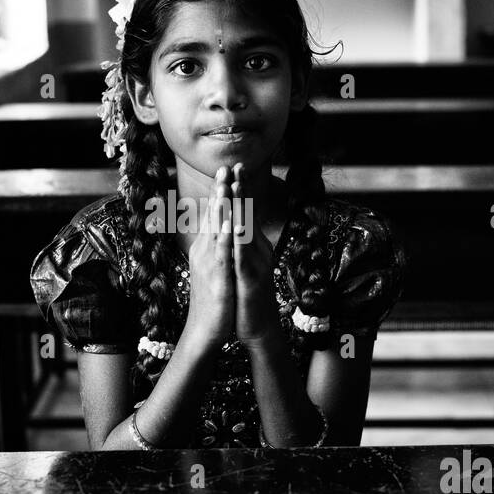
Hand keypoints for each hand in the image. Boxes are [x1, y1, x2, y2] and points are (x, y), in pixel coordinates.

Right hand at [183, 167, 235, 350]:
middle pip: (213, 216)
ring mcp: (210, 263)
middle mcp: (205, 251)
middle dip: (220, 190)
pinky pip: (222, 253)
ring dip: (221, 206)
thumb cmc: (212, 301)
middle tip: (224, 166)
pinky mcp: (218, 278)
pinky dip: (225, 236)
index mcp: (207, 248)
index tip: (226, 170)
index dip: (221, 192)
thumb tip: (221, 233)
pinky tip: (230, 222)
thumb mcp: (214, 270)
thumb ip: (217, 250)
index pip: (214, 215)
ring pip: (216, 229)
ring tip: (225, 185)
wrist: (203, 331)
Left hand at [232, 162, 278, 346]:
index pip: (245, 213)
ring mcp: (255, 265)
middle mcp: (257, 251)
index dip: (240, 190)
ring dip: (241, 208)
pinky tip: (234, 227)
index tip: (234, 167)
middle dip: (241, 189)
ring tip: (236, 186)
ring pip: (246, 231)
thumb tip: (236, 225)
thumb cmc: (248, 296)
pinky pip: (243, 257)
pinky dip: (239, 241)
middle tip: (237, 165)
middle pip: (248, 215)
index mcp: (253, 247)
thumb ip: (242, 245)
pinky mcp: (251, 281)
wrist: (259, 328)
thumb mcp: (244, 265)